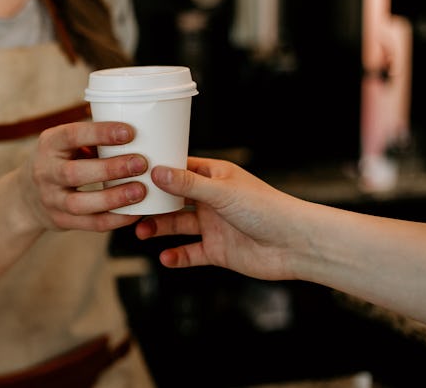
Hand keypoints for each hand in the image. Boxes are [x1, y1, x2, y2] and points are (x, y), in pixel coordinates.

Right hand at [19, 121, 148, 231]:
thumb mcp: (66, 144)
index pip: (72, 135)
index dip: (101, 134)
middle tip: (140, 163)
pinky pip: (90, 224)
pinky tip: (135, 213)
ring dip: (113, 198)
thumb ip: (93, 139)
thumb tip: (139, 130)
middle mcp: (45, 172)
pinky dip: (115, 220)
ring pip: (80, 203)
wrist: (28, 197)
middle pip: (75, 172)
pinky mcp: (61, 221)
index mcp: (49, 144)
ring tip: (140, 191)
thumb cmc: (60, 161)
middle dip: (110, 168)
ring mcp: (51, 199)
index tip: (129, 132)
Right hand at [136, 157, 299, 280]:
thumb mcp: (222, 192)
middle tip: (130, 206)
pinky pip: (190, 253)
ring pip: (178, 225)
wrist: (296, 245)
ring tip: (141, 231)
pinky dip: (177, 256)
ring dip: (159, 228)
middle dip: (153, 203)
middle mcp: (212, 200)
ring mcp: (214, 226)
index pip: (180, 168)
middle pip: (174, 199)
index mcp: (215, 177)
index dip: (158, 170)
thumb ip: (187, 185)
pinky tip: (165, 257)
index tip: (133, 171)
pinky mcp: (217, 250)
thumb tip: (156, 172)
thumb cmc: (267, 209)